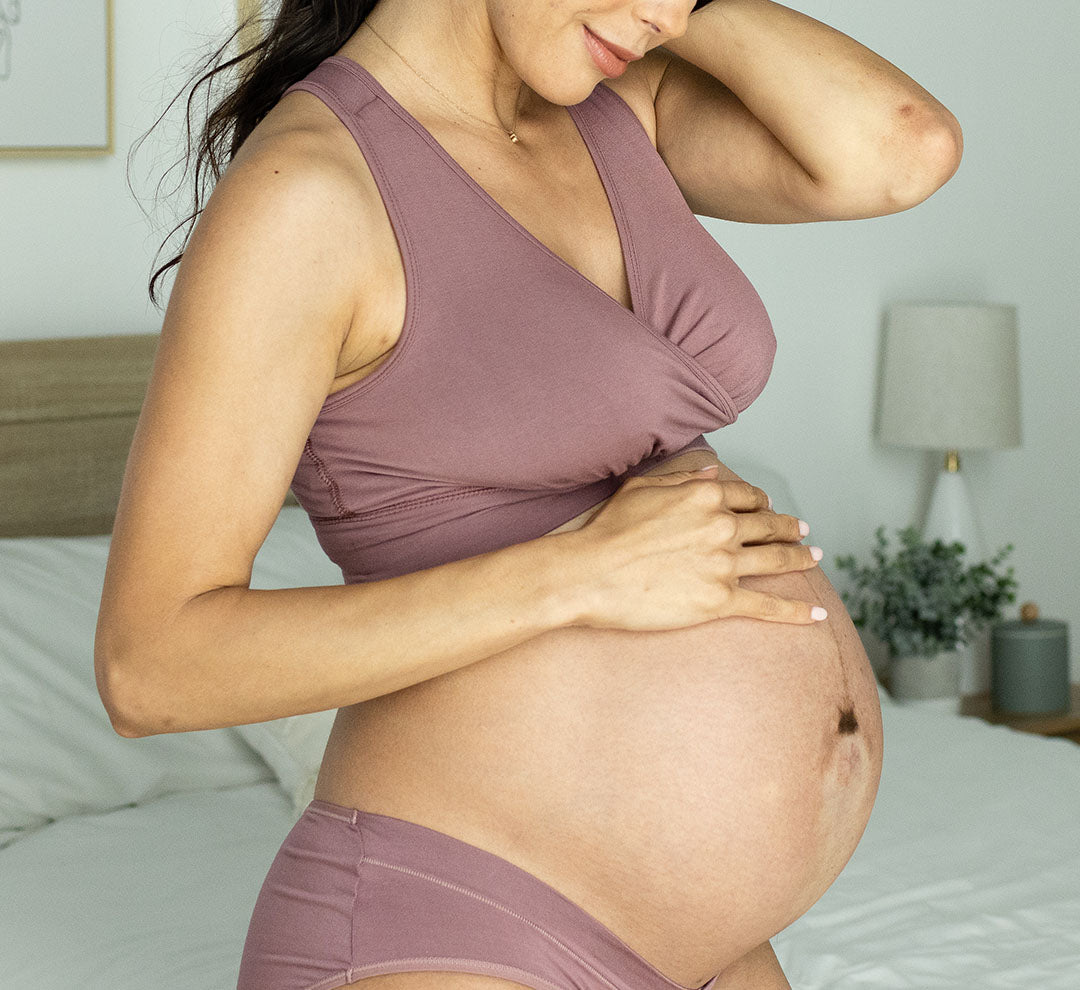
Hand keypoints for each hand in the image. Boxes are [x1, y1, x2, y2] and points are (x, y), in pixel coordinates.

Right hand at [569, 465, 825, 630]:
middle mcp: (723, 526)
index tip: (769, 508)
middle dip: (789, 528)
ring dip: (801, 558)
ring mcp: (725, 565)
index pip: (748, 497)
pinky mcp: (720, 601)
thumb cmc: (608, 529)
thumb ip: (683, 479)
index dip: (762, 503)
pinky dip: (796, 612)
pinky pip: (767, 606)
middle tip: (803, 532)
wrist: (591, 572)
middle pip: (769, 527)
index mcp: (707, 495)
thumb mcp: (642, 487)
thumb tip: (715, 471)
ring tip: (815, 558)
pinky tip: (816, 616)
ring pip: (776, 561)